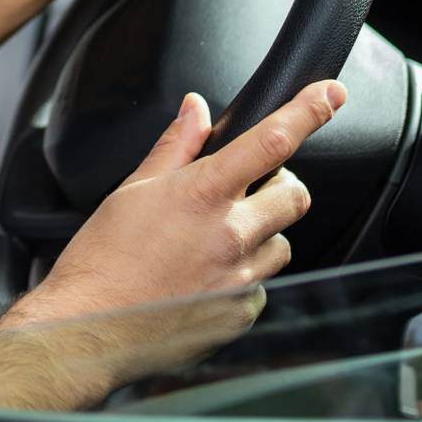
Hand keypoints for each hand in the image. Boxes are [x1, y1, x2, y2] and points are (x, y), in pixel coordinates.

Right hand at [0, 81, 342, 410]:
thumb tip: (197, 110)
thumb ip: (176, 146)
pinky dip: (243, 276)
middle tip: (245, 192)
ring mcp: (241, 277)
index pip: (272, 141)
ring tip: (213, 243)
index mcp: (203, 194)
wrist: (90, 327)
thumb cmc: (102, 259)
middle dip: (278, 186)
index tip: (331, 95)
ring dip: (261, 234)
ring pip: (281, 243)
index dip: (308, 111)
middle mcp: (231, 234)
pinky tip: (204, 277)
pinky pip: (262, 284)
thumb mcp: (133, 189)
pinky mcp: (241, 312)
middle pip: (295, 194)